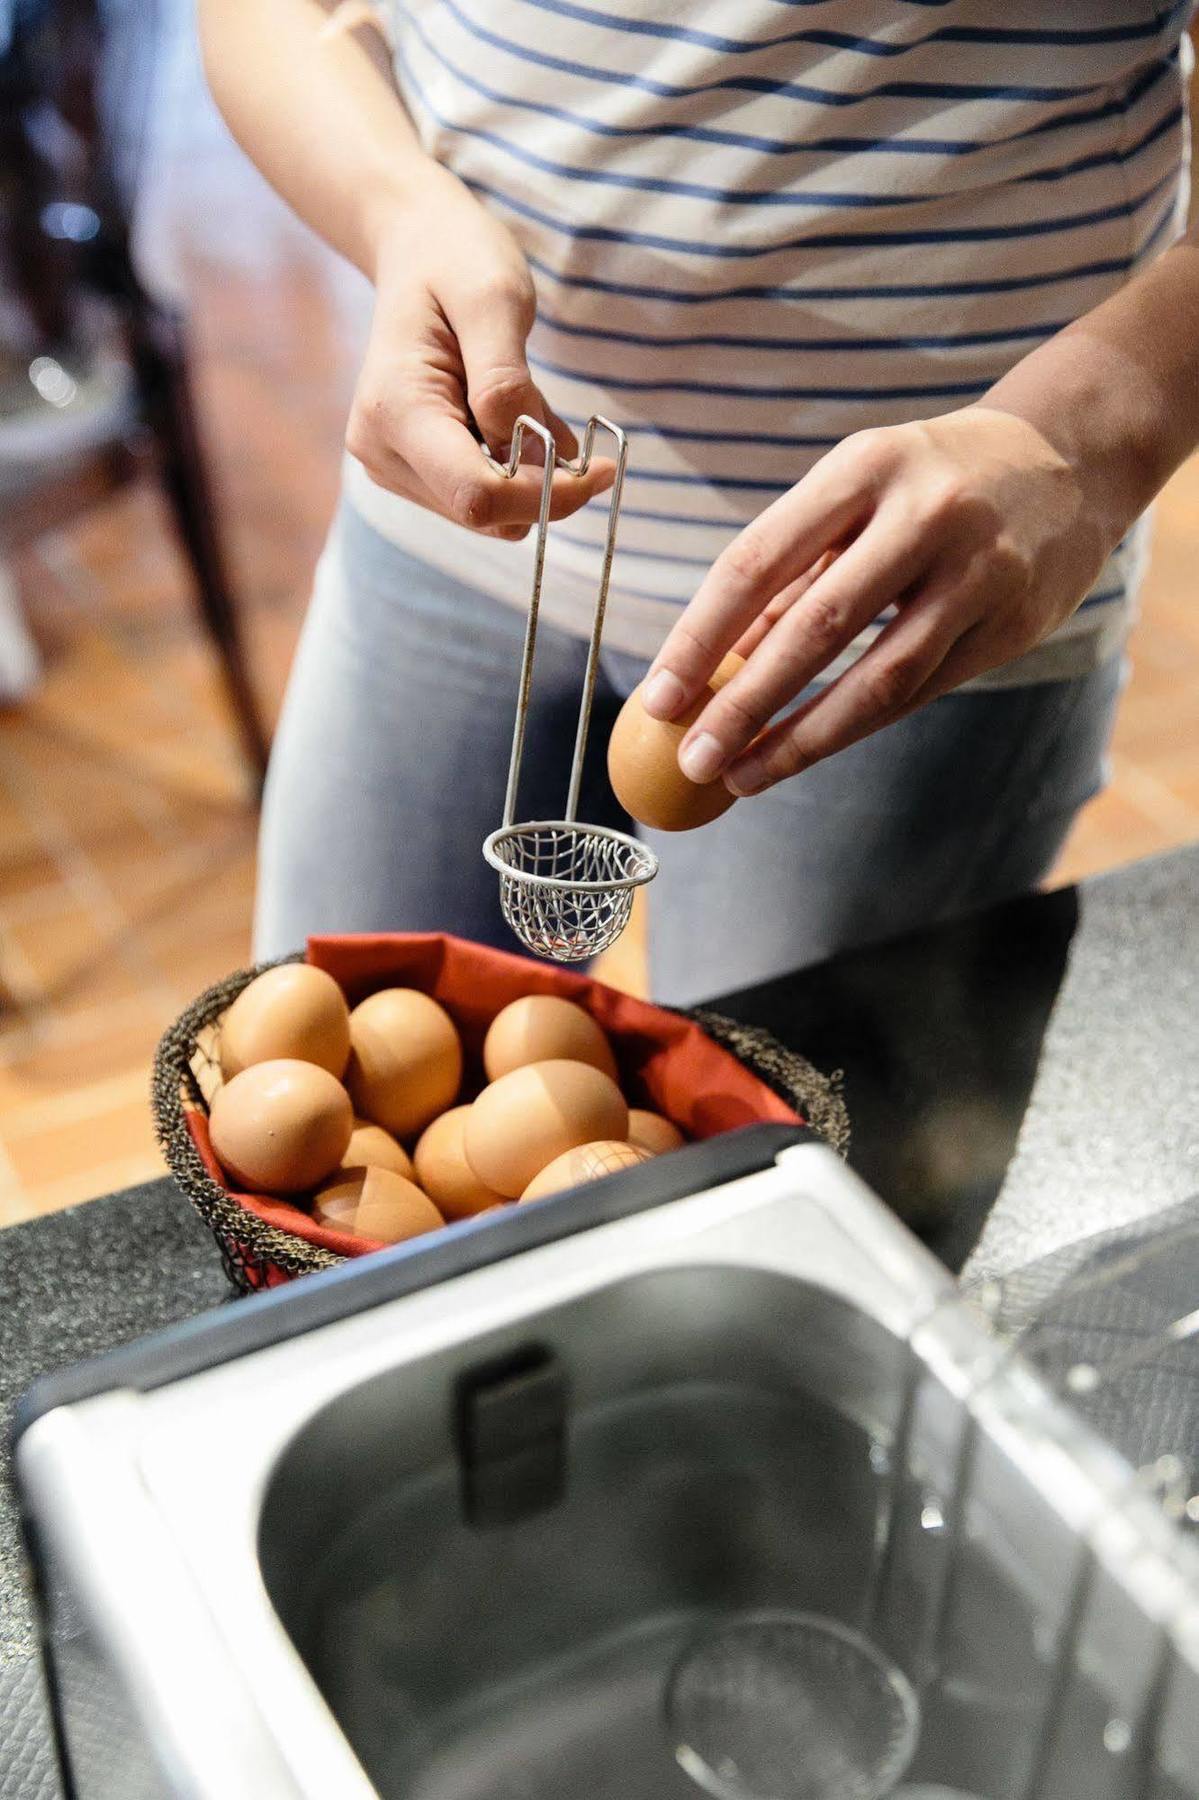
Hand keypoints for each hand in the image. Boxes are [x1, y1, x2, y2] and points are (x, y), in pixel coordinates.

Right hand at [345, 172, 612, 538]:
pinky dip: (515, 470)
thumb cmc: (456, 261)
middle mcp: (382, 450)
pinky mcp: (411, 470)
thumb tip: (532, 456)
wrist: (418, 248)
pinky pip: (480, 496)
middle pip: (483, 513)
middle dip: (541, 487)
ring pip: (486, 513)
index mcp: (396, 409)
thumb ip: (508, 382)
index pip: (477, 495)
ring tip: (526, 404)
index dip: (546, 497)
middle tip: (576, 438)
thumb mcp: (495, 299)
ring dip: (528, 476)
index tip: (601, 471)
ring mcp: (392, 464)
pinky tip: (512, 418)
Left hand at [641, 406, 1117, 794]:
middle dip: (744, 704)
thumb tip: (712, 665)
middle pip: (816, 626)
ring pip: (876, 677)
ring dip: (800, 738)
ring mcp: (979, 571)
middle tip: (693, 759)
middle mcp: (926, 513)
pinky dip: (854, 727)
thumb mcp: (857, 493)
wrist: (1070, 460)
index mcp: (865, 467)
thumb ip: (793, 573)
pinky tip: (804, 752)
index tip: (659, 699)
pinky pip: (919, 692)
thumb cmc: (928, 481)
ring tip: (741, 777)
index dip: (700, 638)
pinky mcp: (1013, 624)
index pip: (759, 561)